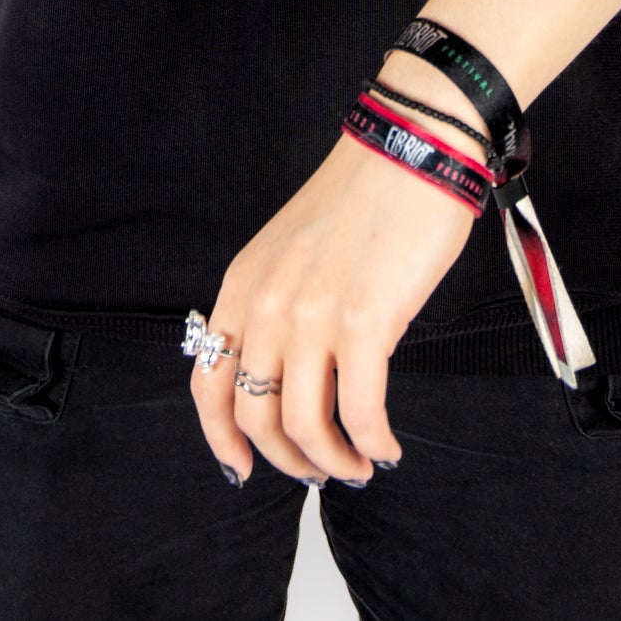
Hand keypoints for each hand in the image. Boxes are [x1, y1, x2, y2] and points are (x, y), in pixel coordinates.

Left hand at [189, 129, 477, 485]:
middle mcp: (267, 303)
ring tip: (358, 465)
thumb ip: (279, 306)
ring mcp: (312, 315)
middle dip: (288, 460)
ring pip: (302, 426)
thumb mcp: (292, 250)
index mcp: (243, 284)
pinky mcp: (364, 322)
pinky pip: (359, 413)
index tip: (242, 469)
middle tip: (321, 471)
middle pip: (253, 416)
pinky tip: (386, 447)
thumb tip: (289, 380)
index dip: (221, 438)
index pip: (207, 382)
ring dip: (332, 461)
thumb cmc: (366, 199)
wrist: (413, 149)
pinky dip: (372, 444)